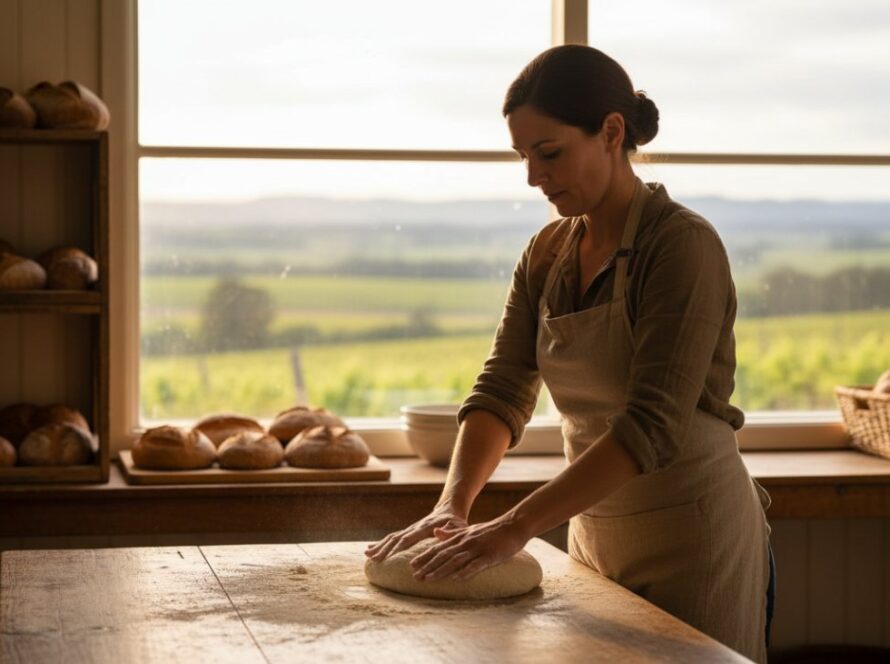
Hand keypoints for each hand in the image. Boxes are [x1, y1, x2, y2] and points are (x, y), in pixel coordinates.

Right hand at [364, 505, 468, 561]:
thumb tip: (437, 532)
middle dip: (384, 549)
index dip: (398, 548)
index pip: (409, 538)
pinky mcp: (408, 532)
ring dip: (379, 547)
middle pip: (396, 538)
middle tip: (372, 560)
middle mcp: (415, 527)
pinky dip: (380, 544)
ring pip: (391, 538)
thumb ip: (450, 531)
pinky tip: (370, 550)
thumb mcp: (458, 526)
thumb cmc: (456, 522)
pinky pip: (392, 538)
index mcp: (425, 527)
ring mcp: (410, 529)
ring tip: (367, 556)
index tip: (387, 558)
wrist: (449, 509)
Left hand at [409, 514, 528, 581]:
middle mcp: (466, 542)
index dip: (425, 557)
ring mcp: (477, 549)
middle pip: (443, 555)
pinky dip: (465, 572)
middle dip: (428, 567)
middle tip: (415, 577)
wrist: (513, 525)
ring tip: (429, 580)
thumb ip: (452, 533)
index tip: (411, 566)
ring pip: (455, 561)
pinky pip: (475, 565)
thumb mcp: (469, 530)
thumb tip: (435, 533)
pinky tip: (456, 579)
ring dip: (440, 571)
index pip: (438, 548)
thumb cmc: (492, 530)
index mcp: (460, 537)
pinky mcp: (490, 556)